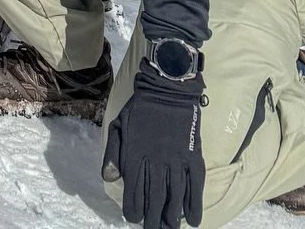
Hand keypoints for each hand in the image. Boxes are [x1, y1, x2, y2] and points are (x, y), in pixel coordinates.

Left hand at [103, 65, 205, 228]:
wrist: (167, 89)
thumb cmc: (140, 110)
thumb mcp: (118, 126)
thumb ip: (112, 154)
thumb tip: (109, 179)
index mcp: (135, 157)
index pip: (133, 193)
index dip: (133, 210)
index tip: (133, 218)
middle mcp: (156, 163)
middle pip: (154, 200)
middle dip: (152, 220)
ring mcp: (176, 161)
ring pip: (175, 198)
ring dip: (172, 217)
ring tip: (170, 228)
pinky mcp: (193, 158)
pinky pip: (195, 187)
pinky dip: (195, 206)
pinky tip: (193, 220)